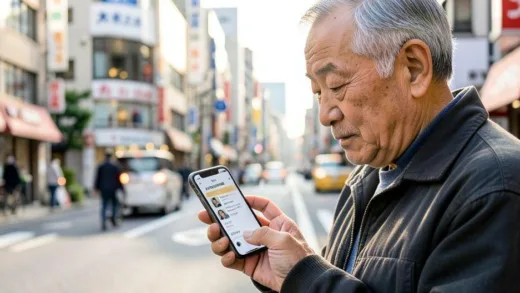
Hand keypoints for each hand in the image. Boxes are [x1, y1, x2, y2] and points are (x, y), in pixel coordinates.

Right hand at [198, 195, 314, 291]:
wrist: (300, 282)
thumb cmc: (299, 259)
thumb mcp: (284, 239)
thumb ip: (263, 233)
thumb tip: (245, 234)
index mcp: (278, 223)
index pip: (264, 207)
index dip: (251, 200)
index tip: (237, 197)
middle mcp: (264, 235)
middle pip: (239, 223)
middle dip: (221, 219)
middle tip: (206, 215)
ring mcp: (255, 249)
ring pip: (231, 240)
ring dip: (220, 239)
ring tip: (221, 239)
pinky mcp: (249, 265)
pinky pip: (232, 260)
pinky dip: (227, 257)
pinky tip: (230, 255)